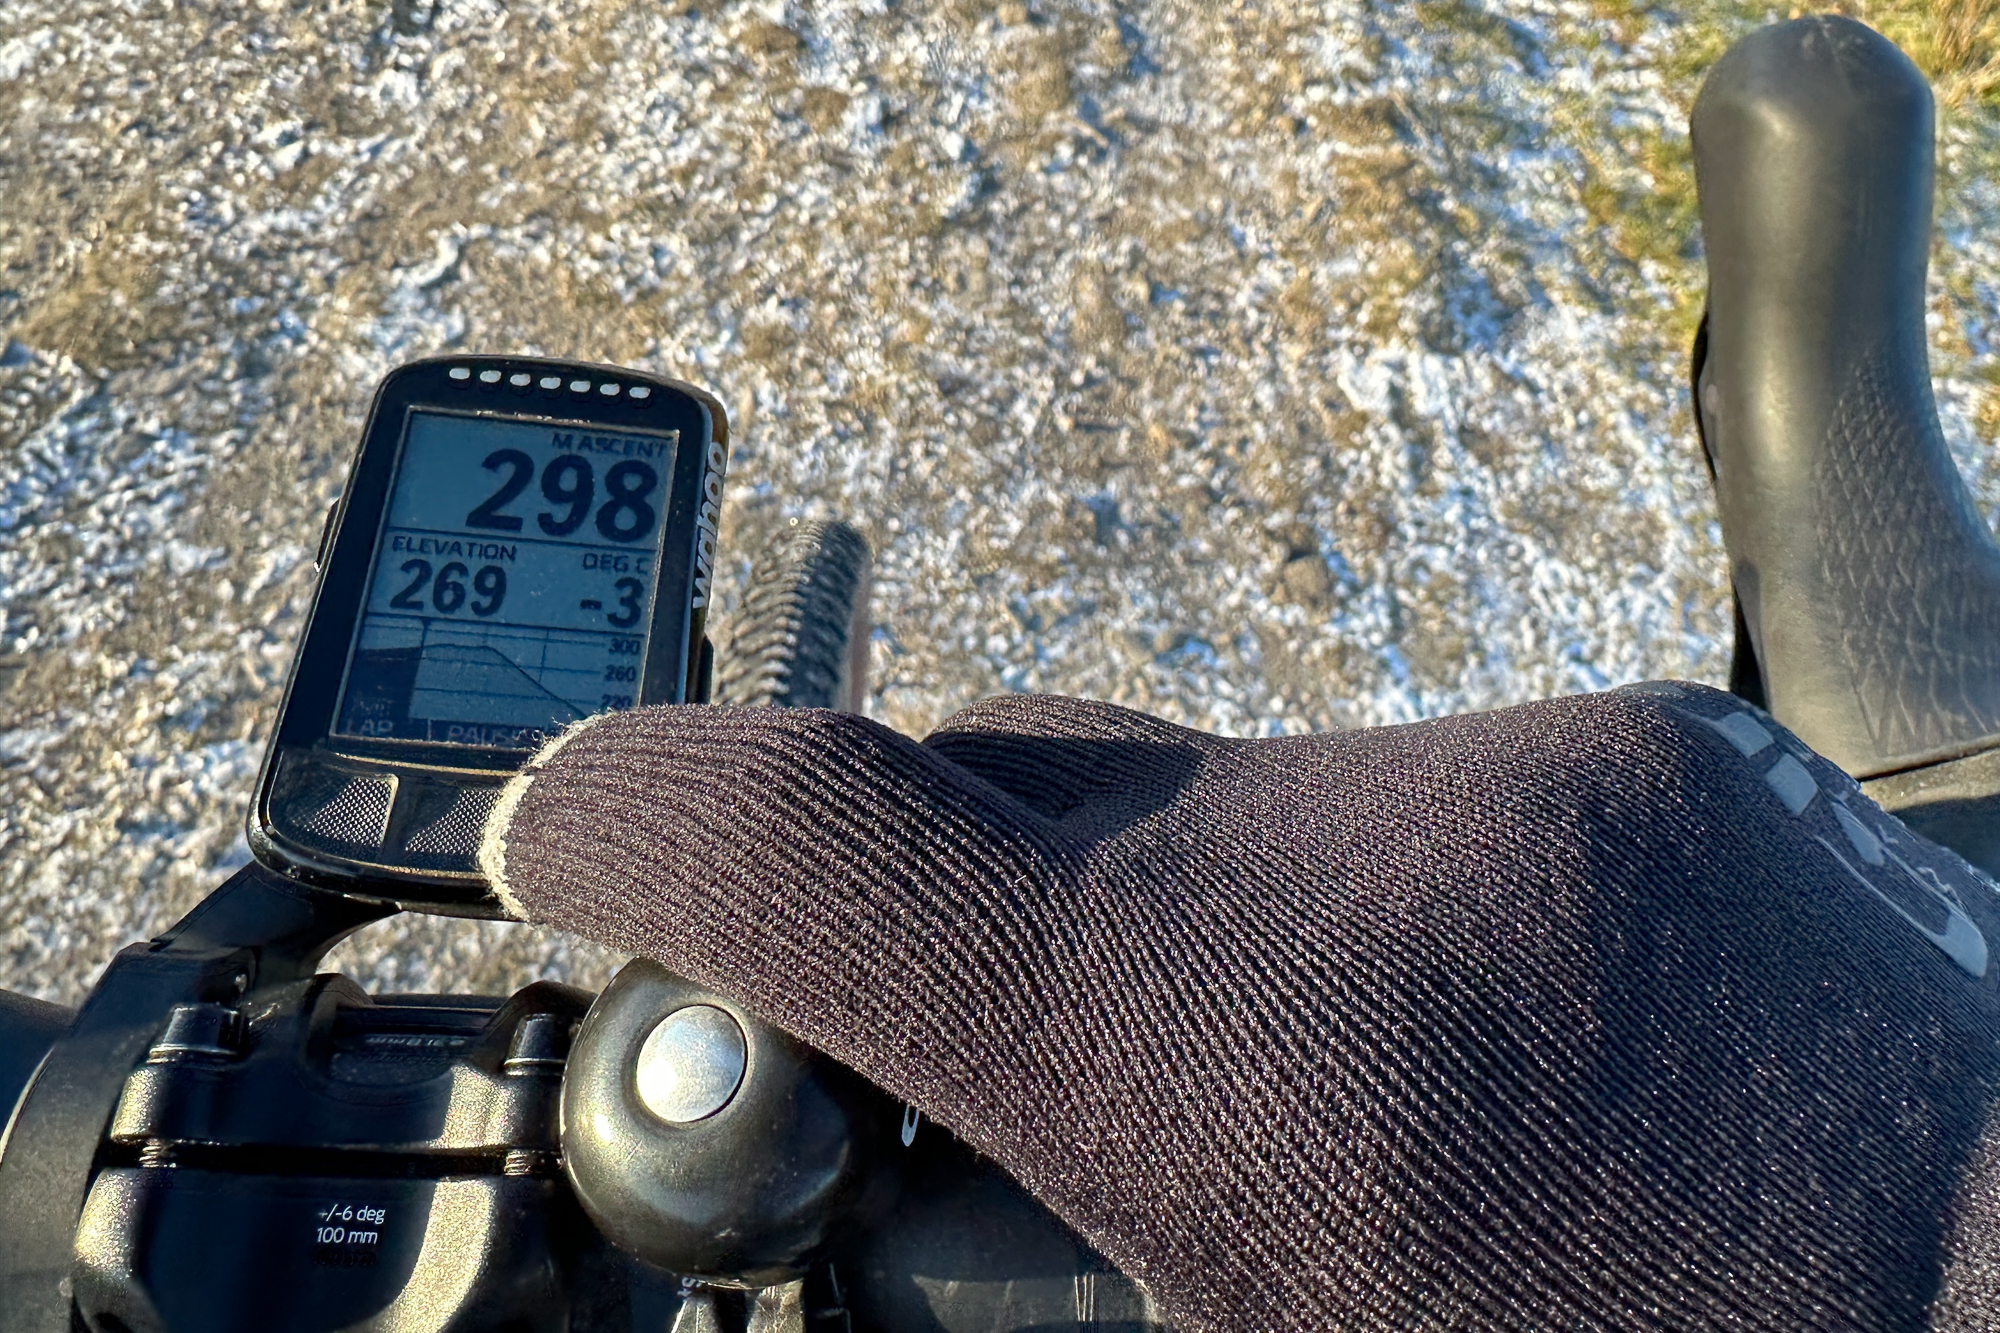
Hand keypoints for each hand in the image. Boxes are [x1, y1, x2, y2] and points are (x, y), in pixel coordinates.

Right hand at [484, 682, 1999, 1331]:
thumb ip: (1045, 1265)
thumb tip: (904, 1162)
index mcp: (1244, 1078)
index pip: (825, 834)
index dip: (643, 813)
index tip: (572, 827)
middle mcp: (1366, 866)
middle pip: (986, 786)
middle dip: (912, 903)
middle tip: (950, 1044)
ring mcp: (1520, 778)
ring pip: (1187, 800)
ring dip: (1161, 930)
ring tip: (1294, 1092)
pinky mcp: (1635, 750)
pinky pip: (1367, 795)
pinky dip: (1329, 910)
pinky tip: (1447, 1041)